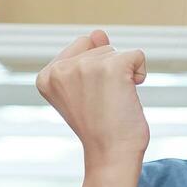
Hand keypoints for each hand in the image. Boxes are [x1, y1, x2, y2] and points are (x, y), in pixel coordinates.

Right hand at [36, 29, 150, 171]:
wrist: (112, 154)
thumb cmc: (101, 127)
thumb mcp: (85, 90)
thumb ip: (87, 57)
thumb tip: (98, 32)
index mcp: (46, 76)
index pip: (81, 47)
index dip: (94, 72)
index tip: (90, 100)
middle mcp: (60, 69)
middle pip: (99, 48)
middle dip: (109, 72)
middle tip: (103, 104)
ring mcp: (85, 66)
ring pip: (117, 52)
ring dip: (123, 75)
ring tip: (113, 102)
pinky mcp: (111, 67)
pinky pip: (137, 56)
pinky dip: (140, 74)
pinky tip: (128, 96)